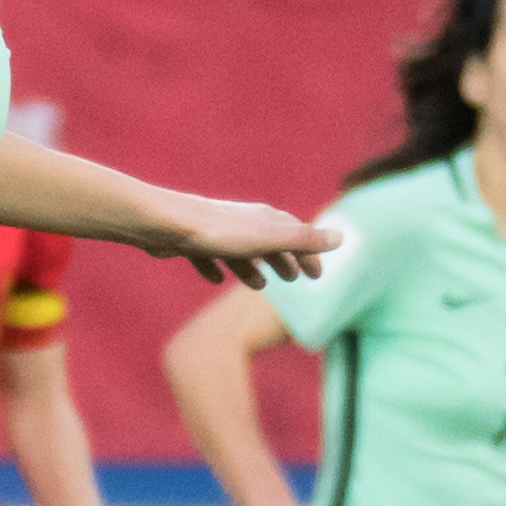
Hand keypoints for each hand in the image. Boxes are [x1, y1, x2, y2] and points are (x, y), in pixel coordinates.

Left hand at [141, 193, 335, 289]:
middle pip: (270, 240)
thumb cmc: (219, 233)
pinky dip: (215, 266)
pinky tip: (213, 278)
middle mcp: (242, 221)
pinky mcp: (190, 241)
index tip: (318, 275)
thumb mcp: (267, 239)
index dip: (309, 253)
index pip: (296, 234)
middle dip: (285, 258)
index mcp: (264, 219)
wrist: (164, 224)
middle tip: (295, 278)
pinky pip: (207, 255)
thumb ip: (303, 240)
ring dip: (252, 267)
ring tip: (259, 286)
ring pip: (241, 249)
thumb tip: (341, 238)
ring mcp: (216, 230)